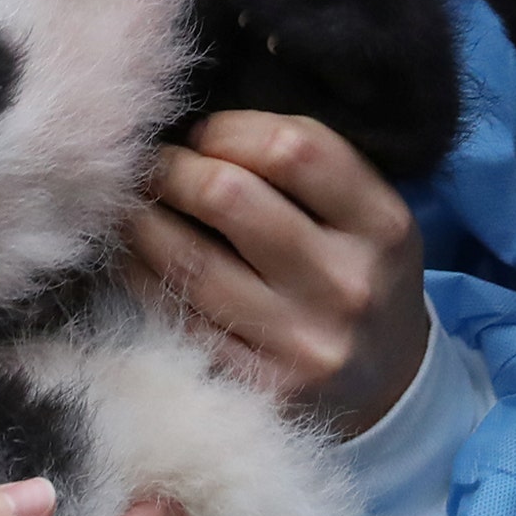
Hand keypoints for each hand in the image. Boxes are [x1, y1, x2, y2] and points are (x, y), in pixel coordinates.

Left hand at [125, 110, 427, 437]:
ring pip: (187, 260)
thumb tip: (193, 126)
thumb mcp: (363, 215)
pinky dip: (137, 275)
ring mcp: (301, 342)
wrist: (387, 389)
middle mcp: (346, 284)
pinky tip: (129, 254)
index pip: (291, 148)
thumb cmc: (354, 275)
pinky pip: (175, 316)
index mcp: (382, 225)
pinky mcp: (259, 387)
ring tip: (128, 202)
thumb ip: (303, 167)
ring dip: (139, 220)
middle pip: (227, 196)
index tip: (200, 135)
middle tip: (149, 165)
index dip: (226, 129)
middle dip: (170, 169)